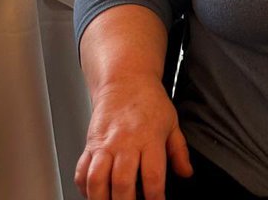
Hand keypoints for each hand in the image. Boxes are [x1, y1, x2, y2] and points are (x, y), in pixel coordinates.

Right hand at [75, 77, 192, 199]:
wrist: (125, 79)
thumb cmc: (149, 100)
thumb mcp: (171, 122)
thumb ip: (179, 151)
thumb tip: (186, 173)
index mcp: (149, 137)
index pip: (152, 176)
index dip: (154, 199)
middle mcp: (125, 142)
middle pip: (122, 183)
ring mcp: (105, 144)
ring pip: (97, 180)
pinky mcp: (90, 144)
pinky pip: (81, 172)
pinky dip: (84, 189)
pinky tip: (94, 194)